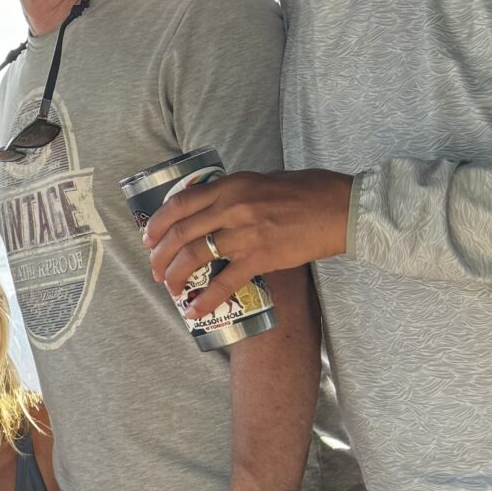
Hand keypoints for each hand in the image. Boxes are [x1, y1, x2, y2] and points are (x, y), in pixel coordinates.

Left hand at [144, 170, 350, 303]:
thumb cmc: (310, 191)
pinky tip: (194, 311)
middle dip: (160, 254)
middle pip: (180, 232)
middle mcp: (232, 206)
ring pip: (194, 256)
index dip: (158, 224)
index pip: (180, 203)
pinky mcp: (260, 257)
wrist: (342, 209)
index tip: (150, 238)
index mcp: (231, 184)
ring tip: (169, 287)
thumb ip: (237, 192)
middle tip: (155, 269)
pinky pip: (224, 283)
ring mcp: (244, 232)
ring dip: (175, 275)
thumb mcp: (265, 179)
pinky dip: (205, 300)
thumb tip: (215, 205)